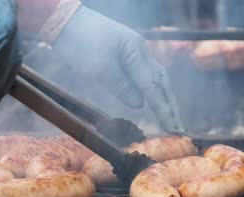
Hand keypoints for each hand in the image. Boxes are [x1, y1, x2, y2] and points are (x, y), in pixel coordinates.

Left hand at [51, 5, 183, 132]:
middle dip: (170, 105)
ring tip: (172, 117)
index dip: (163, 109)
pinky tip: (155, 101)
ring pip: (155, 78)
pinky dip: (152, 90)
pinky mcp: (125, 54)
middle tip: (179, 127)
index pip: (152, 86)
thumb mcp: (99, 68)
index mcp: (135, 51)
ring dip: (164, 98)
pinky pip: (144, 75)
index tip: (172, 128)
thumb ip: (121, 87)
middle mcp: (140, 50)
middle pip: (161, 81)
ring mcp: (134, 51)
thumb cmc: (79, 42)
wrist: (64, 21)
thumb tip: (140, 105)